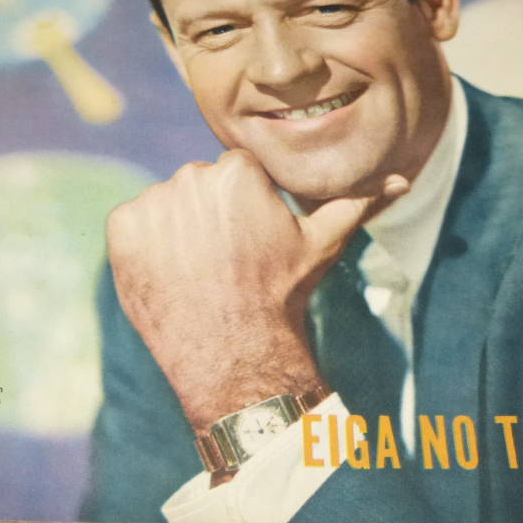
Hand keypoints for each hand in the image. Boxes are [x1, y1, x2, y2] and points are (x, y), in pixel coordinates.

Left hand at [106, 148, 408, 431]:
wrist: (235, 353)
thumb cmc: (282, 293)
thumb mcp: (322, 244)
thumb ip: (356, 202)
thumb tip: (401, 179)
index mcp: (235, 170)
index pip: (233, 173)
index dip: (243, 208)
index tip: (249, 241)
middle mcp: (188, 177)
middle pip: (198, 186)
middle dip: (209, 215)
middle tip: (226, 260)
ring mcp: (151, 204)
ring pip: (166, 206)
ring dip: (176, 230)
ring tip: (199, 271)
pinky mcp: (121, 231)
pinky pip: (133, 226)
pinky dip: (145, 247)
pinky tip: (172, 275)